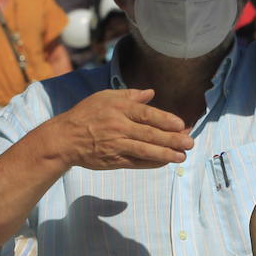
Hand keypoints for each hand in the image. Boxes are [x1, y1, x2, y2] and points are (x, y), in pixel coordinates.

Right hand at [54, 88, 193, 170]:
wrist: (65, 138)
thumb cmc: (86, 114)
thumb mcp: (105, 97)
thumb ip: (130, 95)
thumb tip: (151, 93)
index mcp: (119, 109)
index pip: (147, 114)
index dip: (166, 120)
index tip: (181, 124)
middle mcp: (119, 127)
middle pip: (150, 134)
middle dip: (173, 139)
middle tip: (190, 142)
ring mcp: (116, 145)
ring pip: (146, 150)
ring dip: (166, 154)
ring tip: (182, 156)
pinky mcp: (114, 160)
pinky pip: (137, 162)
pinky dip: (152, 162)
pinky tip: (165, 161)